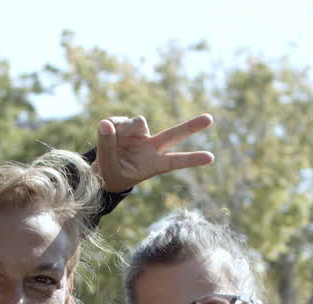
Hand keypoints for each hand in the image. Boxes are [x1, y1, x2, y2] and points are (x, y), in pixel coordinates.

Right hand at [94, 114, 214, 192]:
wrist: (101, 171)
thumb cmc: (111, 175)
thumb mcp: (108, 169)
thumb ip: (106, 148)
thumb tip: (106, 123)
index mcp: (153, 164)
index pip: (175, 161)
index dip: (192, 159)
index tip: (210, 157)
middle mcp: (151, 147)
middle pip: (174, 134)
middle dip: (191, 126)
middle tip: (210, 119)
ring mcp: (140, 136)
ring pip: (139, 122)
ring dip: (126, 127)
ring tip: (112, 136)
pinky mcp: (127, 126)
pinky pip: (120, 120)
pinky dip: (112, 125)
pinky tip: (107, 131)